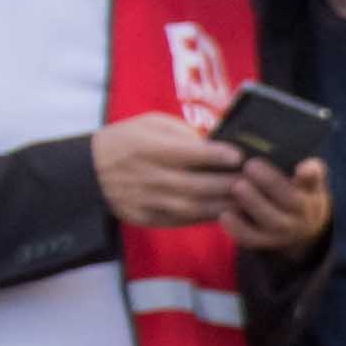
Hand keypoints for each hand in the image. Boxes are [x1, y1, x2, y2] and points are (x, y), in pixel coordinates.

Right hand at [92, 114, 248, 231]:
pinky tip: (227, 211)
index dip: (219, 155)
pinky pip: (185, 221)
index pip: (192, 154)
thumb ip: (183, 131)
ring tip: (250, 199)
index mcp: (152, 149)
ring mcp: (150, 202)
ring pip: (197, 208)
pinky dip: (208, 217)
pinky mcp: (148, 219)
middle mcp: (153, 178)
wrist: (87, 172)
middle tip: (257, 180)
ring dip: (227, 205)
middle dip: (232, 184)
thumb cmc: (125, 140)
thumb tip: (217, 140)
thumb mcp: (150, 124)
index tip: (240, 155)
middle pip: (201, 185)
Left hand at [218, 150, 329, 258]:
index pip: (314, 178)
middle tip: (251, 165)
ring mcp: (285, 230)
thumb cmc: (289, 187)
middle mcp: (303, 211)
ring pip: (271, 220)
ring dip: (253, 203)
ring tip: (237, 186)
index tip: (303, 165)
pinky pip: (252, 239)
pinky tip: (224, 213)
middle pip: (291, 200)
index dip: (310, 173)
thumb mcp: (298, 173)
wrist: (298, 225)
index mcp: (310, 188)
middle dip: (271, 182)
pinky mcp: (267, 243)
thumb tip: (259, 133)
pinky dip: (238, 228)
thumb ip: (286, 158)